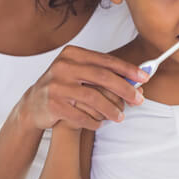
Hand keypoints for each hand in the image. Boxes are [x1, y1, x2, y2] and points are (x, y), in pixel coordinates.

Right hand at [19, 45, 147, 130]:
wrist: (33, 104)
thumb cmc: (63, 86)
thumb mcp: (79, 73)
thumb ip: (103, 73)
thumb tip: (137, 79)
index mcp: (72, 54)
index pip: (105, 60)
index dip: (127, 69)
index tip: (145, 77)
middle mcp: (62, 66)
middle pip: (102, 77)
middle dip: (124, 89)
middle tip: (139, 100)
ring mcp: (56, 86)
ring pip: (93, 98)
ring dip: (110, 109)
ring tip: (120, 117)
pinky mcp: (53, 105)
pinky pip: (81, 115)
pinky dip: (94, 121)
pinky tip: (100, 124)